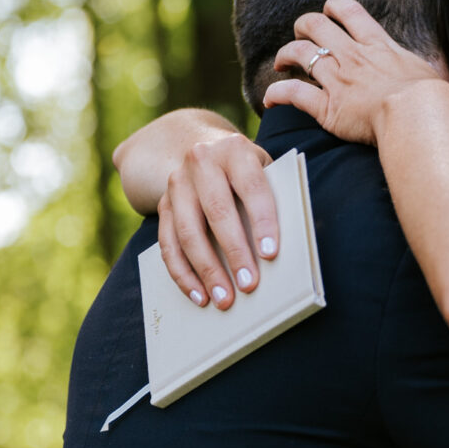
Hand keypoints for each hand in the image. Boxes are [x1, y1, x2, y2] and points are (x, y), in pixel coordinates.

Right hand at [157, 133, 279, 310]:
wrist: (204, 148)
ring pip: (188, 232)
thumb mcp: (264, 170)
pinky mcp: (163, 205)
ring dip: (206, 270)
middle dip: (234, 252)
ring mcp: (177, 184)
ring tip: (224, 299)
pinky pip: (168, 244)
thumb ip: (275, 197)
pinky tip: (199, 295)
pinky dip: (183, 273)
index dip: (262, 221)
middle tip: (249, 285)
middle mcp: (201, 162)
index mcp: (235, 150)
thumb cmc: (248, 171)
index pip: (252, 187)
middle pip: (217, 212)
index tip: (271, 254)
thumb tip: (286, 248)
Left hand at [261, 0, 448, 144]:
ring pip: (300, 53)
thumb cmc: (433, 99)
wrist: (418, 115)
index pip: (349, 12)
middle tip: (301, 36)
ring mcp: (337, 79)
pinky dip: (277, 93)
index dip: (334, 7)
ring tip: (282, 62)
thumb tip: (430, 76)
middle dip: (303, 27)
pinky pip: (293, 93)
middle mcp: (353, 56)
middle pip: (316, 25)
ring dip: (286, 54)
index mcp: (378, 45)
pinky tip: (269, 99)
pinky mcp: (327, 106)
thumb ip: (419, 70)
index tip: (329, 12)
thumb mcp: (429, 74)